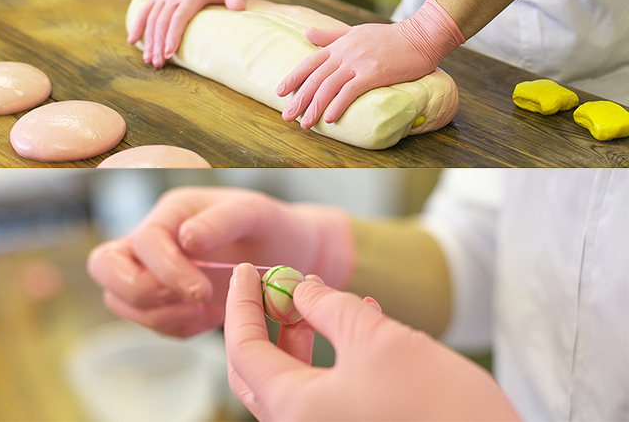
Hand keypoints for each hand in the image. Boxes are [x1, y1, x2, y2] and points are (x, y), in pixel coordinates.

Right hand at [87, 187, 353, 336]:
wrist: (288, 254)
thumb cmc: (271, 226)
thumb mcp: (256, 213)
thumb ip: (223, 220)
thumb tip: (187, 238)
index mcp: (171, 212)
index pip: (143, 241)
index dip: (166, 269)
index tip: (202, 291)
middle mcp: (153, 239)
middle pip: (104, 267)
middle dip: (140, 293)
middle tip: (191, 300)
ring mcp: (153, 270)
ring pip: (120, 301)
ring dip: (160, 315)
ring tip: (206, 309)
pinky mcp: (164, 299)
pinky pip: (152, 322)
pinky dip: (178, 327)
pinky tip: (211, 316)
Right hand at [127, 0, 244, 67]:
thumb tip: (239, 9)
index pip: (179, 17)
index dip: (173, 36)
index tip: (169, 53)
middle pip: (162, 22)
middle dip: (158, 44)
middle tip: (158, 64)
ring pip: (151, 18)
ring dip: (148, 40)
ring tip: (149, 59)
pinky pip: (144, 11)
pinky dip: (137, 26)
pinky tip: (132, 41)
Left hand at [225, 263, 519, 420]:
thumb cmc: (437, 407)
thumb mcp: (376, 338)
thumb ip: (328, 307)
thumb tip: (300, 287)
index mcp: (292, 408)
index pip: (244, 348)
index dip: (240, 303)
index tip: (245, 270)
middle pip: (257, 368)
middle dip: (265, 320)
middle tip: (277, 283)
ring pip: (290, 380)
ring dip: (298, 336)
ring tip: (319, 298)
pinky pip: (320, 392)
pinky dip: (326, 356)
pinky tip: (355, 325)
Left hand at [277, 0, 464, 128]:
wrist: (420, 36)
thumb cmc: (390, 37)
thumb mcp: (356, 31)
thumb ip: (331, 35)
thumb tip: (307, 33)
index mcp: (339, 45)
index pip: (310, 62)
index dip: (293, 77)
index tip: (280, 92)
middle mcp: (344, 53)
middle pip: (315, 78)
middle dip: (299, 99)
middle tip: (287, 116)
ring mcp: (358, 63)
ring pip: (329, 87)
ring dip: (314, 107)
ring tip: (305, 124)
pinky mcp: (373, 74)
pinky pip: (350, 92)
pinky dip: (338, 106)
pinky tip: (329, 119)